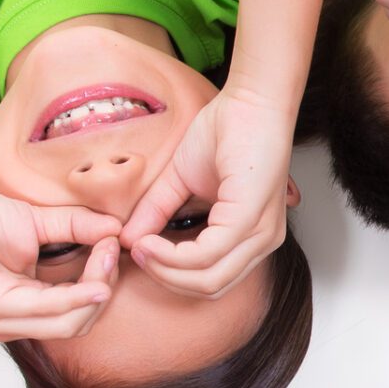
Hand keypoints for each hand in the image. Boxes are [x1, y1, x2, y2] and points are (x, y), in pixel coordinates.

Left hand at [0, 181, 121, 341]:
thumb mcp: (35, 222)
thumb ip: (75, 227)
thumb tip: (116, 228)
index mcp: (23, 307)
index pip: (78, 311)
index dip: (103, 281)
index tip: (115, 244)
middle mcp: (11, 322)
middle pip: (79, 323)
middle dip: (105, 288)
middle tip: (113, 249)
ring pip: (67, 323)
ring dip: (95, 289)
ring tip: (105, 253)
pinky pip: (42, 308)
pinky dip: (73, 296)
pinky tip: (94, 280)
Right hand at [118, 88, 297, 298]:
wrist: (248, 99)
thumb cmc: (226, 131)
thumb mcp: (180, 179)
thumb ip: (157, 211)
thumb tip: (127, 240)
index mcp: (250, 237)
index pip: (211, 279)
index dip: (171, 274)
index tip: (138, 251)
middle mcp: (262, 241)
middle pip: (210, 288)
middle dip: (166, 278)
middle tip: (136, 253)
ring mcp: (260, 232)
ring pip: (209, 279)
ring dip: (166, 269)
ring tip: (140, 246)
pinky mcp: (250, 217)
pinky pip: (208, 254)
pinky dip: (173, 255)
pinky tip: (150, 240)